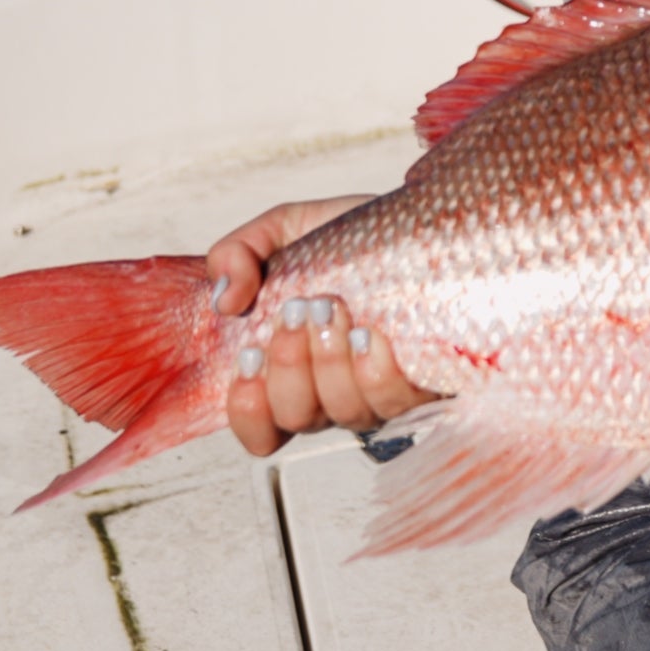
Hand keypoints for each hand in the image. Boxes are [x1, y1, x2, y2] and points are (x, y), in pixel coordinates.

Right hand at [208, 196, 438, 455]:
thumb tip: (224, 300)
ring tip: (333, 308)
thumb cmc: (350, 239)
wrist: (423, 223)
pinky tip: (370, 335)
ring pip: (344, 413)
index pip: (258, 427)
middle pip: (295, 417)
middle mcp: (333, 392)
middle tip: (296, 310)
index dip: (246, 409)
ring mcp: (378, 393)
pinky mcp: (425, 384)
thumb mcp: (284, 230)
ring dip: (328, 363)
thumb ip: (237, 253)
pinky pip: (396, 402)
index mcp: (292, 369)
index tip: (249, 356)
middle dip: (288, 365)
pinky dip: (374, 372)